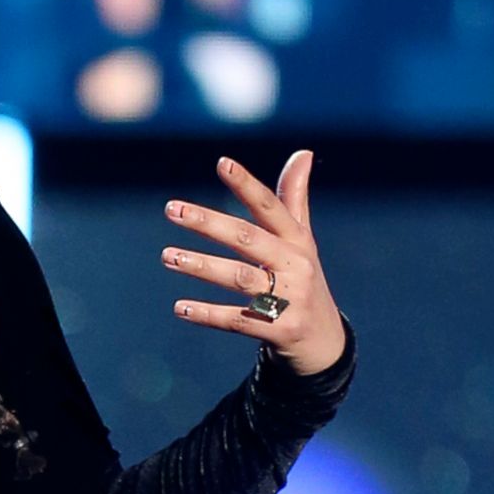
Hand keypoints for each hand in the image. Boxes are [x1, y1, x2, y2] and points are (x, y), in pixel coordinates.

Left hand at [160, 151, 347, 375]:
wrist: (325, 341)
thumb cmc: (302, 278)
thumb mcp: (301, 240)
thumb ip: (293, 198)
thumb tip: (303, 152)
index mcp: (297, 240)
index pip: (270, 206)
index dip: (247, 184)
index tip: (222, 162)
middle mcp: (296, 265)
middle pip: (248, 239)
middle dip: (208, 223)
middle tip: (171, 209)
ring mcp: (291, 299)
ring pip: (239, 278)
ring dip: (201, 266)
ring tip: (167, 255)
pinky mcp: (281, 330)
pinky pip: (238, 320)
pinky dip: (208, 314)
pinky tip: (180, 308)